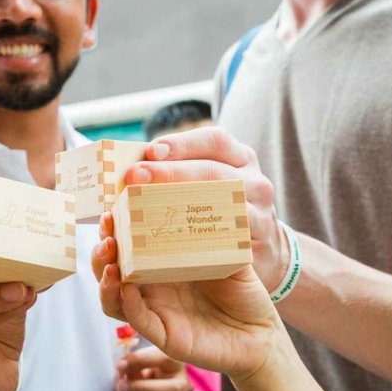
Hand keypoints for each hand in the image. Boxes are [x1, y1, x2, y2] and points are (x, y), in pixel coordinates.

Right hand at [93, 217, 282, 381]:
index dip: (114, 228)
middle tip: (107, 232)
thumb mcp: (230, 253)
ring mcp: (155, 311)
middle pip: (110, 269)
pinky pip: (139, 320)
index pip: (126, 244)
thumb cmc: (242, 291)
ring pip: (113, 299)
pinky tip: (127, 288)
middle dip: (101, 251)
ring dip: (105, 279)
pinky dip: (128, 304)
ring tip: (111, 263)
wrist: (260, 331)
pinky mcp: (166, 336)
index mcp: (161, 263)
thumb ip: (215, 229)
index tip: (113, 207)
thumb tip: (207, 191)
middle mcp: (151, 287)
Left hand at [130, 127, 286, 288]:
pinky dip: (198, 238)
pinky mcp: (256, 244)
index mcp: (240, 158)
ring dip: (181, 203)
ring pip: (222, 203)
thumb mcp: (211, 184)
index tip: (150, 151)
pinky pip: (227, 239)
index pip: (214, 140)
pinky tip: (172, 240)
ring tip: (146, 207)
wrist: (262, 250)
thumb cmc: (222, 210)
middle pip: (214, 171)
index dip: (182, 143)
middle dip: (171, 171)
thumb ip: (180, 174)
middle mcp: (254, 181)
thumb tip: (129, 172)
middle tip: (136, 176)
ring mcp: (259, 212)